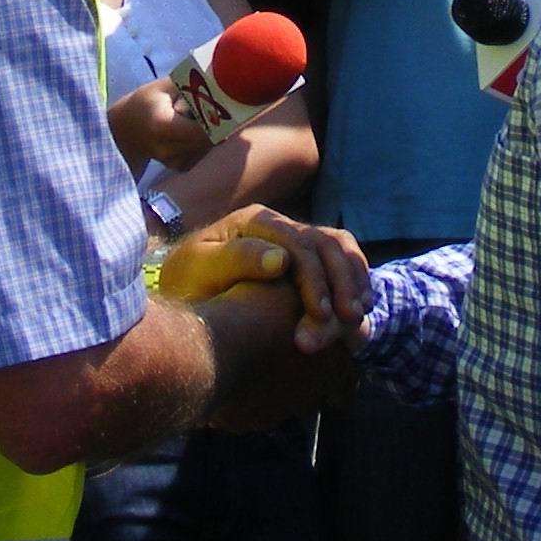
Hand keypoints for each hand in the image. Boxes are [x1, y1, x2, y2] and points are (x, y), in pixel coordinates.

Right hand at [108, 78, 216, 174]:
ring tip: (196, 116)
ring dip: (213, 130)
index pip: (204, 127)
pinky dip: (204, 139)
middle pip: (210, 137)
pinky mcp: (181, 167)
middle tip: (219, 105)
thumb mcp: (163, 87)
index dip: (220, 116)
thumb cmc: (145, 103)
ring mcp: (175, 162)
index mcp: (162, 126)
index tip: (227, 102)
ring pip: (210, 144)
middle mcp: (169, 149)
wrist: (126, 131)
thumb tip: (221, 78)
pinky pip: (204, 151)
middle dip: (220, 121)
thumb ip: (191, 84)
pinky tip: (191, 129)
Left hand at [153, 204, 371, 352]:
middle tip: (349, 319)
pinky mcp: (302, 256)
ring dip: (353, 279)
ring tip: (357, 314)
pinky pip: (340, 257)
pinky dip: (354, 278)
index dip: (314, 279)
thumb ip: (236, 259)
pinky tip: (356, 306)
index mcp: (255, 220)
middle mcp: (279, 224)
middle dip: (341, 281)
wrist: (183, 286)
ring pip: (338, 247)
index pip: (298, 244)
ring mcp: (293, 237)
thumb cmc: (187, 280)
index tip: (322, 314)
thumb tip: (281, 260)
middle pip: (325, 243)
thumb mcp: (198, 268)